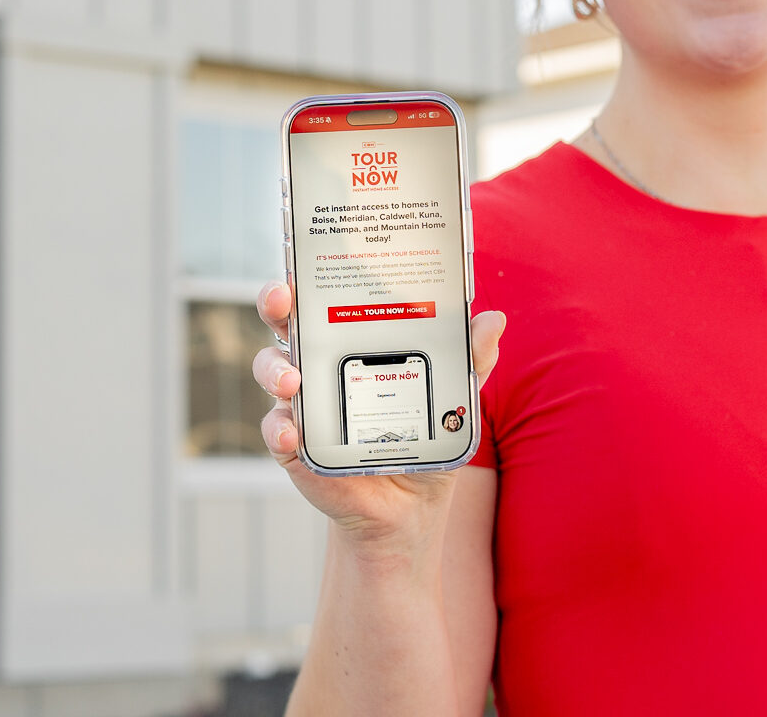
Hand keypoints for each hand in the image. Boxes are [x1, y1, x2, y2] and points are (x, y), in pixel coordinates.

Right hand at [254, 280, 507, 553]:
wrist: (411, 505)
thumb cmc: (427, 436)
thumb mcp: (454, 396)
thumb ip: (471, 360)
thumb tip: (494, 319)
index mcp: (351, 340)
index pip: (323, 296)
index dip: (306, 273)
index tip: (302, 261)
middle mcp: (318, 362)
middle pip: (284, 321)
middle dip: (275, 302)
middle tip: (283, 301)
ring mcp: (301, 402)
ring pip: (271, 370)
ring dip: (275, 370)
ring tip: (294, 382)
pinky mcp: (293, 444)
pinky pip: (275, 430)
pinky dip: (279, 430)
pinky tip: (293, 434)